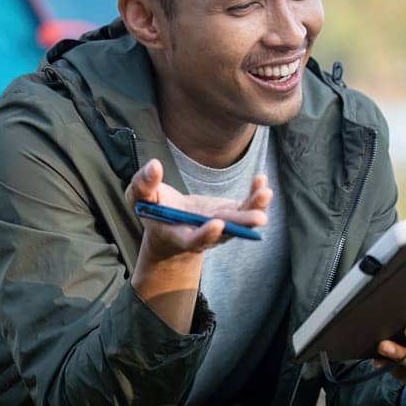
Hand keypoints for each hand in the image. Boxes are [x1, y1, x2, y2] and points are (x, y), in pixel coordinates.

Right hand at [126, 159, 270, 333]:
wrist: (169, 222)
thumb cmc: (152, 209)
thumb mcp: (138, 198)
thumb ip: (143, 184)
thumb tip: (154, 166)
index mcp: (179, 235)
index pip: (193, 240)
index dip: (205, 234)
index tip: (217, 224)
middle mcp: (204, 235)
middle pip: (225, 232)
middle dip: (242, 224)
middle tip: (259, 217)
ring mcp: (220, 226)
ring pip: (240, 221)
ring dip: (255, 208)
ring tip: (266, 193)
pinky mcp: (229, 214)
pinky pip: (244, 206)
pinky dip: (253, 195)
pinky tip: (261, 180)